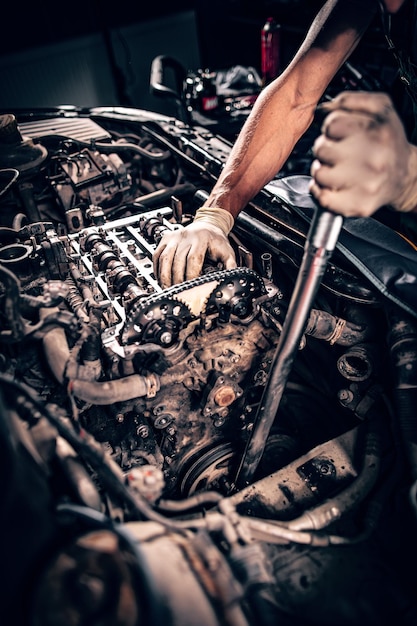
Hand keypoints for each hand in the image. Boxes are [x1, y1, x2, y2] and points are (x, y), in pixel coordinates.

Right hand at [153, 207, 236, 287]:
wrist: (208, 224)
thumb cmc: (216, 240)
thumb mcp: (227, 251)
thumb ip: (230, 265)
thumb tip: (231, 279)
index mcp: (201, 238)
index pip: (193, 259)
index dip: (191, 275)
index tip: (191, 288)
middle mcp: (186, 236)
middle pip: (177, 261)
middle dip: (177, 279)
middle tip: (178, 293)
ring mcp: (174, 237)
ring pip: (164, 258)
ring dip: (164, 276)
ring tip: (167, 289)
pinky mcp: (166, 238)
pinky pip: (157, 255)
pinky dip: (157, 269)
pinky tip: (160, 279)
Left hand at [309, 91, 416, 216]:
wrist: (405, 176)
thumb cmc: (388, 142)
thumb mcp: (380, 110)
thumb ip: (351, 101)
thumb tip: (325, 108)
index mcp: (377, 132)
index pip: (332, 125)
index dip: (330, 128)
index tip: (338, 133)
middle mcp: (373, 159)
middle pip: (322, 149)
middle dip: (325, 148)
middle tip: (337, 152)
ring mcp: (366, 184)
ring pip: (320, 174)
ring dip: (321, 170)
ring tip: (334, 168)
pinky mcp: (358, 204)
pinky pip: (323, 198)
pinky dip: (320, 191)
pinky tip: (330, 184)